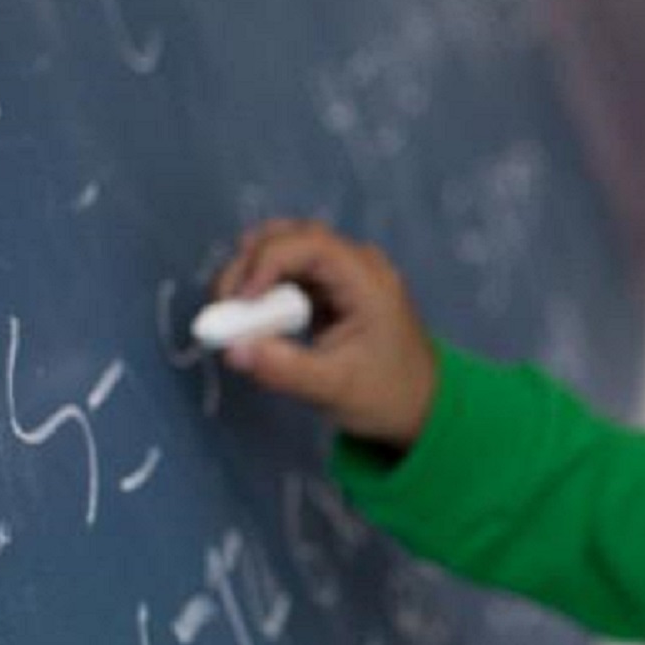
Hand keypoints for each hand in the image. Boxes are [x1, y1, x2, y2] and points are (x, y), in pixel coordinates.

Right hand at [212, 219, 438, 448]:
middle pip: (293, 237)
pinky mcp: (330, 289)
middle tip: (224, 306)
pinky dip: (263, 288)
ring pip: (286, 250)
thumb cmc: (386, 396)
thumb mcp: (334, 389)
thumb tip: (232, 350)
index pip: (310, 244)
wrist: (420, 408)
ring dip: (252, 272)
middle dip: (251, 264)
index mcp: (368, 280)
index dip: (267, 262)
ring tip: (231, 310)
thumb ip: (284, 369)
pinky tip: (248, 315)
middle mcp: (356, 265)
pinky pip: (289, 273)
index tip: (240, 301)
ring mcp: (343, 274)